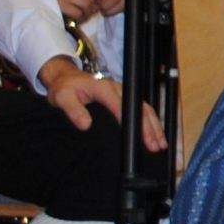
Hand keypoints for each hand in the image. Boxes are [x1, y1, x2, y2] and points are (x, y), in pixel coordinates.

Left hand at [37, 56, 164, 154]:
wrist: (65, 77)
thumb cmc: (64, 88)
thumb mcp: (62, 98)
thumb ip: (73, 110)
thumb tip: (85, 125)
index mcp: (104, 88)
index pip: (121, 106)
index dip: (131, 122)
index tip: (137, 137)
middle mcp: (118, 89)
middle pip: (140, 108)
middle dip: (150, 127)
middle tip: (155, 145)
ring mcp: (123, 92)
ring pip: (144, 109)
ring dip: (155, 126)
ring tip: (161, 143)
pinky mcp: (124, 97)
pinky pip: (141, 109)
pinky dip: (150, 121)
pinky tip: (155, 133)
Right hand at [51, 0, 102, 23]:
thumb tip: (93, 3)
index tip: (98, 1)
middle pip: (88, 1)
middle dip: (92, 10)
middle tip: (90, 13)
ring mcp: (63, 0)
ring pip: (83, 8)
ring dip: (86, 15)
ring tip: (83, 17)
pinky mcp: (58, 8)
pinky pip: (75, 15)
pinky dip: (78, 19)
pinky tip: (75, 20)